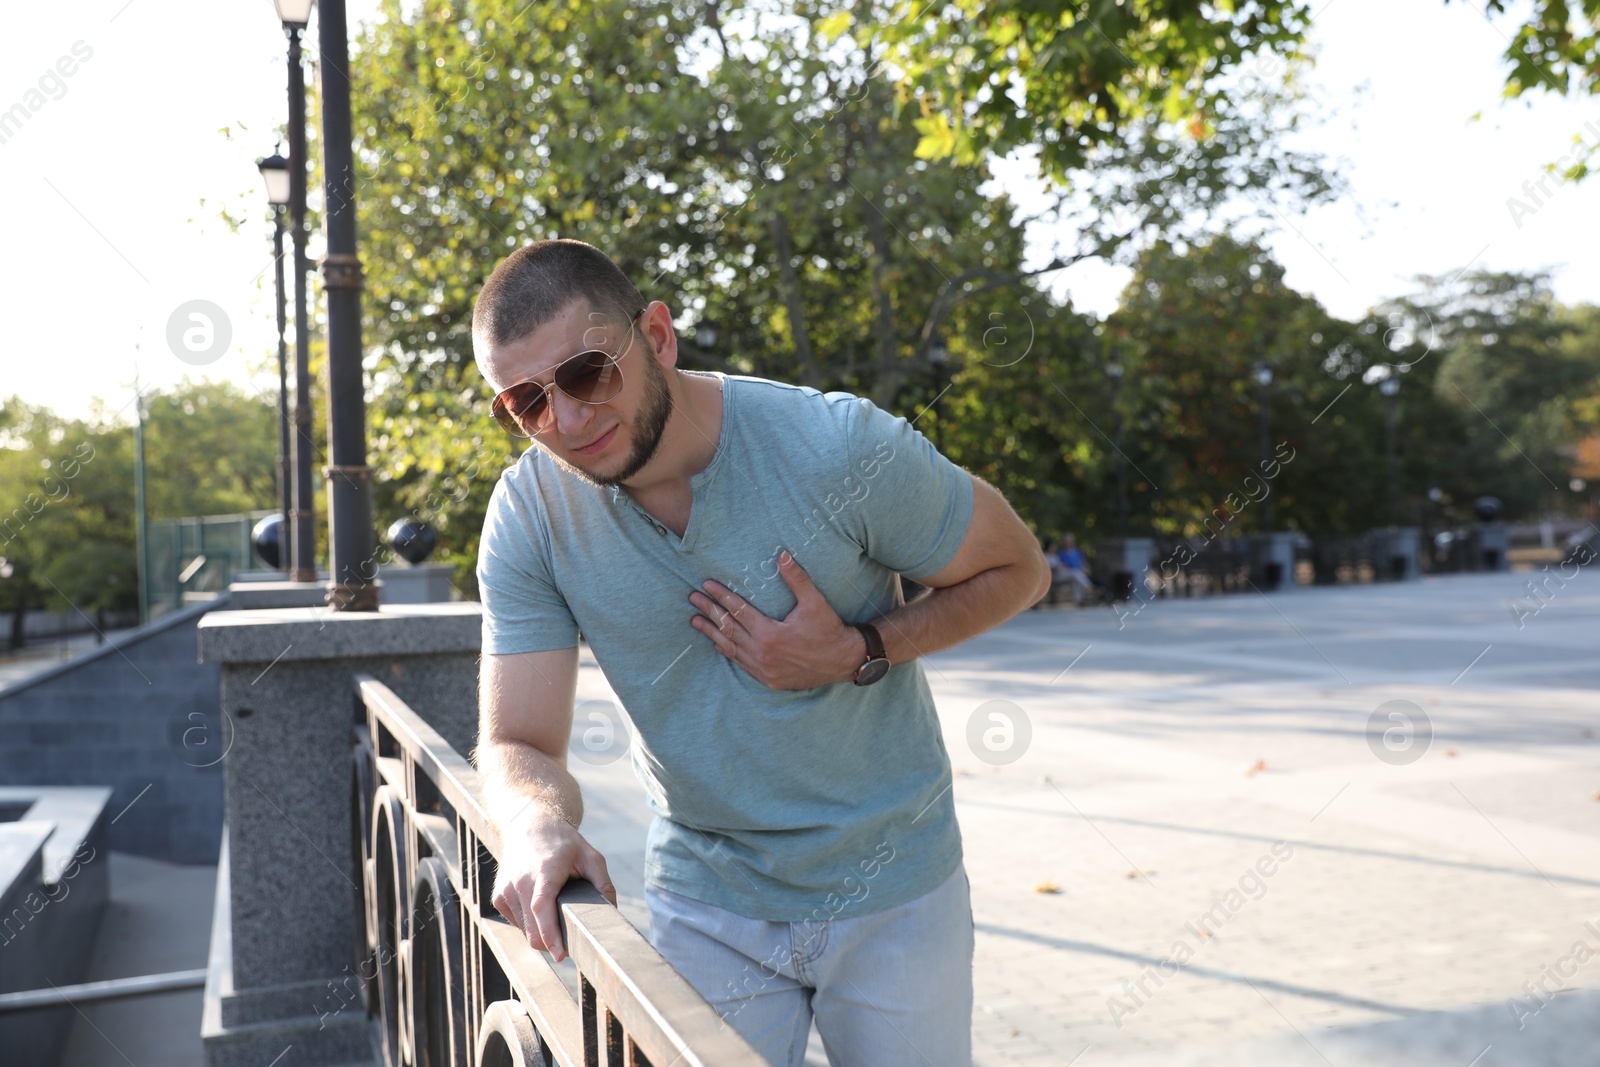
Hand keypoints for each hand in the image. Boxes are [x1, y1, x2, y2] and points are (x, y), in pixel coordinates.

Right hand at [490, 807, 616, 961]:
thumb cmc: (564, 843)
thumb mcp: (591, 856)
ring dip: (541, 933)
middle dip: (551, 943)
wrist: (530, 825)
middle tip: (570, 943)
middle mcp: (520, 881)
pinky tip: (540, 907)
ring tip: (555, 914)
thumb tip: (612, 912)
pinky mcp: (498, 897)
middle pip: (532, 929)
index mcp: (544, 871)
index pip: (542, 908)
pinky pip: (517, 923)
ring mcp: (506, 890)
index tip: (561, 954)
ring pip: (525, 931)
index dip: (550, 934)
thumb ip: (604, 883)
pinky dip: (530, 924)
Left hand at [689, 550, 864, 689]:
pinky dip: (727, 652)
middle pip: (728, 628)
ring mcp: (764, 669)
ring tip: (695, 621)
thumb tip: (782, 555)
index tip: (706, 585)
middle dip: (709, 611)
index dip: (721, 596)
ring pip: (730, 648)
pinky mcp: (768, 679)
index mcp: (770, 634)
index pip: (738, 610)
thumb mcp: (814, 602)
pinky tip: (717, 644)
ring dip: (712, 633)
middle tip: (693, 598)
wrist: (843, 662)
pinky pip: (741, 664)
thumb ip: (797, 579)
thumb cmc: (829, 630)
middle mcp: (762, 653)